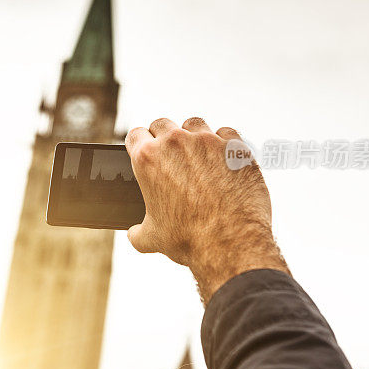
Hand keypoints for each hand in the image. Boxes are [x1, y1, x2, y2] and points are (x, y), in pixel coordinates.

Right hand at [125, 117, 288, 302]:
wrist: (230, 243)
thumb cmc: (189, 239)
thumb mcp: (151, 238)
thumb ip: (137, 231)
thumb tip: (134, 234)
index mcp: (148, 159)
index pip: (135, 135)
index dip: (138, 145)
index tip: (145, 153)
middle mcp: (175, 142)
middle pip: (162, 124)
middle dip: (163, 138)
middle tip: (170, 158)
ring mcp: (207, 141)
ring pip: (194, 125)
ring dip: (193, 136)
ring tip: (198, 157)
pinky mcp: (234, 147)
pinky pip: (226, 133)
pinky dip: (223, 144)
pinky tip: (223, 162)